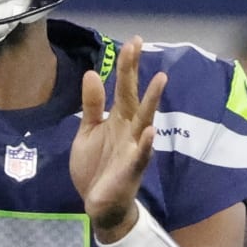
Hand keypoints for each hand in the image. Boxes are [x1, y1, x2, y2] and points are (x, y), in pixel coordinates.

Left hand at [71, 36, 166, 238]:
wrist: (98, 205)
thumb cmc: (96, 166)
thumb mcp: (87, 131)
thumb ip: (92, 105)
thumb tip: (91, 73)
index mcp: (118, 119)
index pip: (123, 87)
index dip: (126, 65)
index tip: (132, 42)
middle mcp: (129, 129)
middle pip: (134, 96)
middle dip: (136, 72)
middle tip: (138, 45)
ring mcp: (133, 149)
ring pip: (144, 121)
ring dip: (151, 101)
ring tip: (160, 79)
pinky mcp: (131, 170)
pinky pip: (140, 156)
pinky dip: (145, 144)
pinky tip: (149, 131)